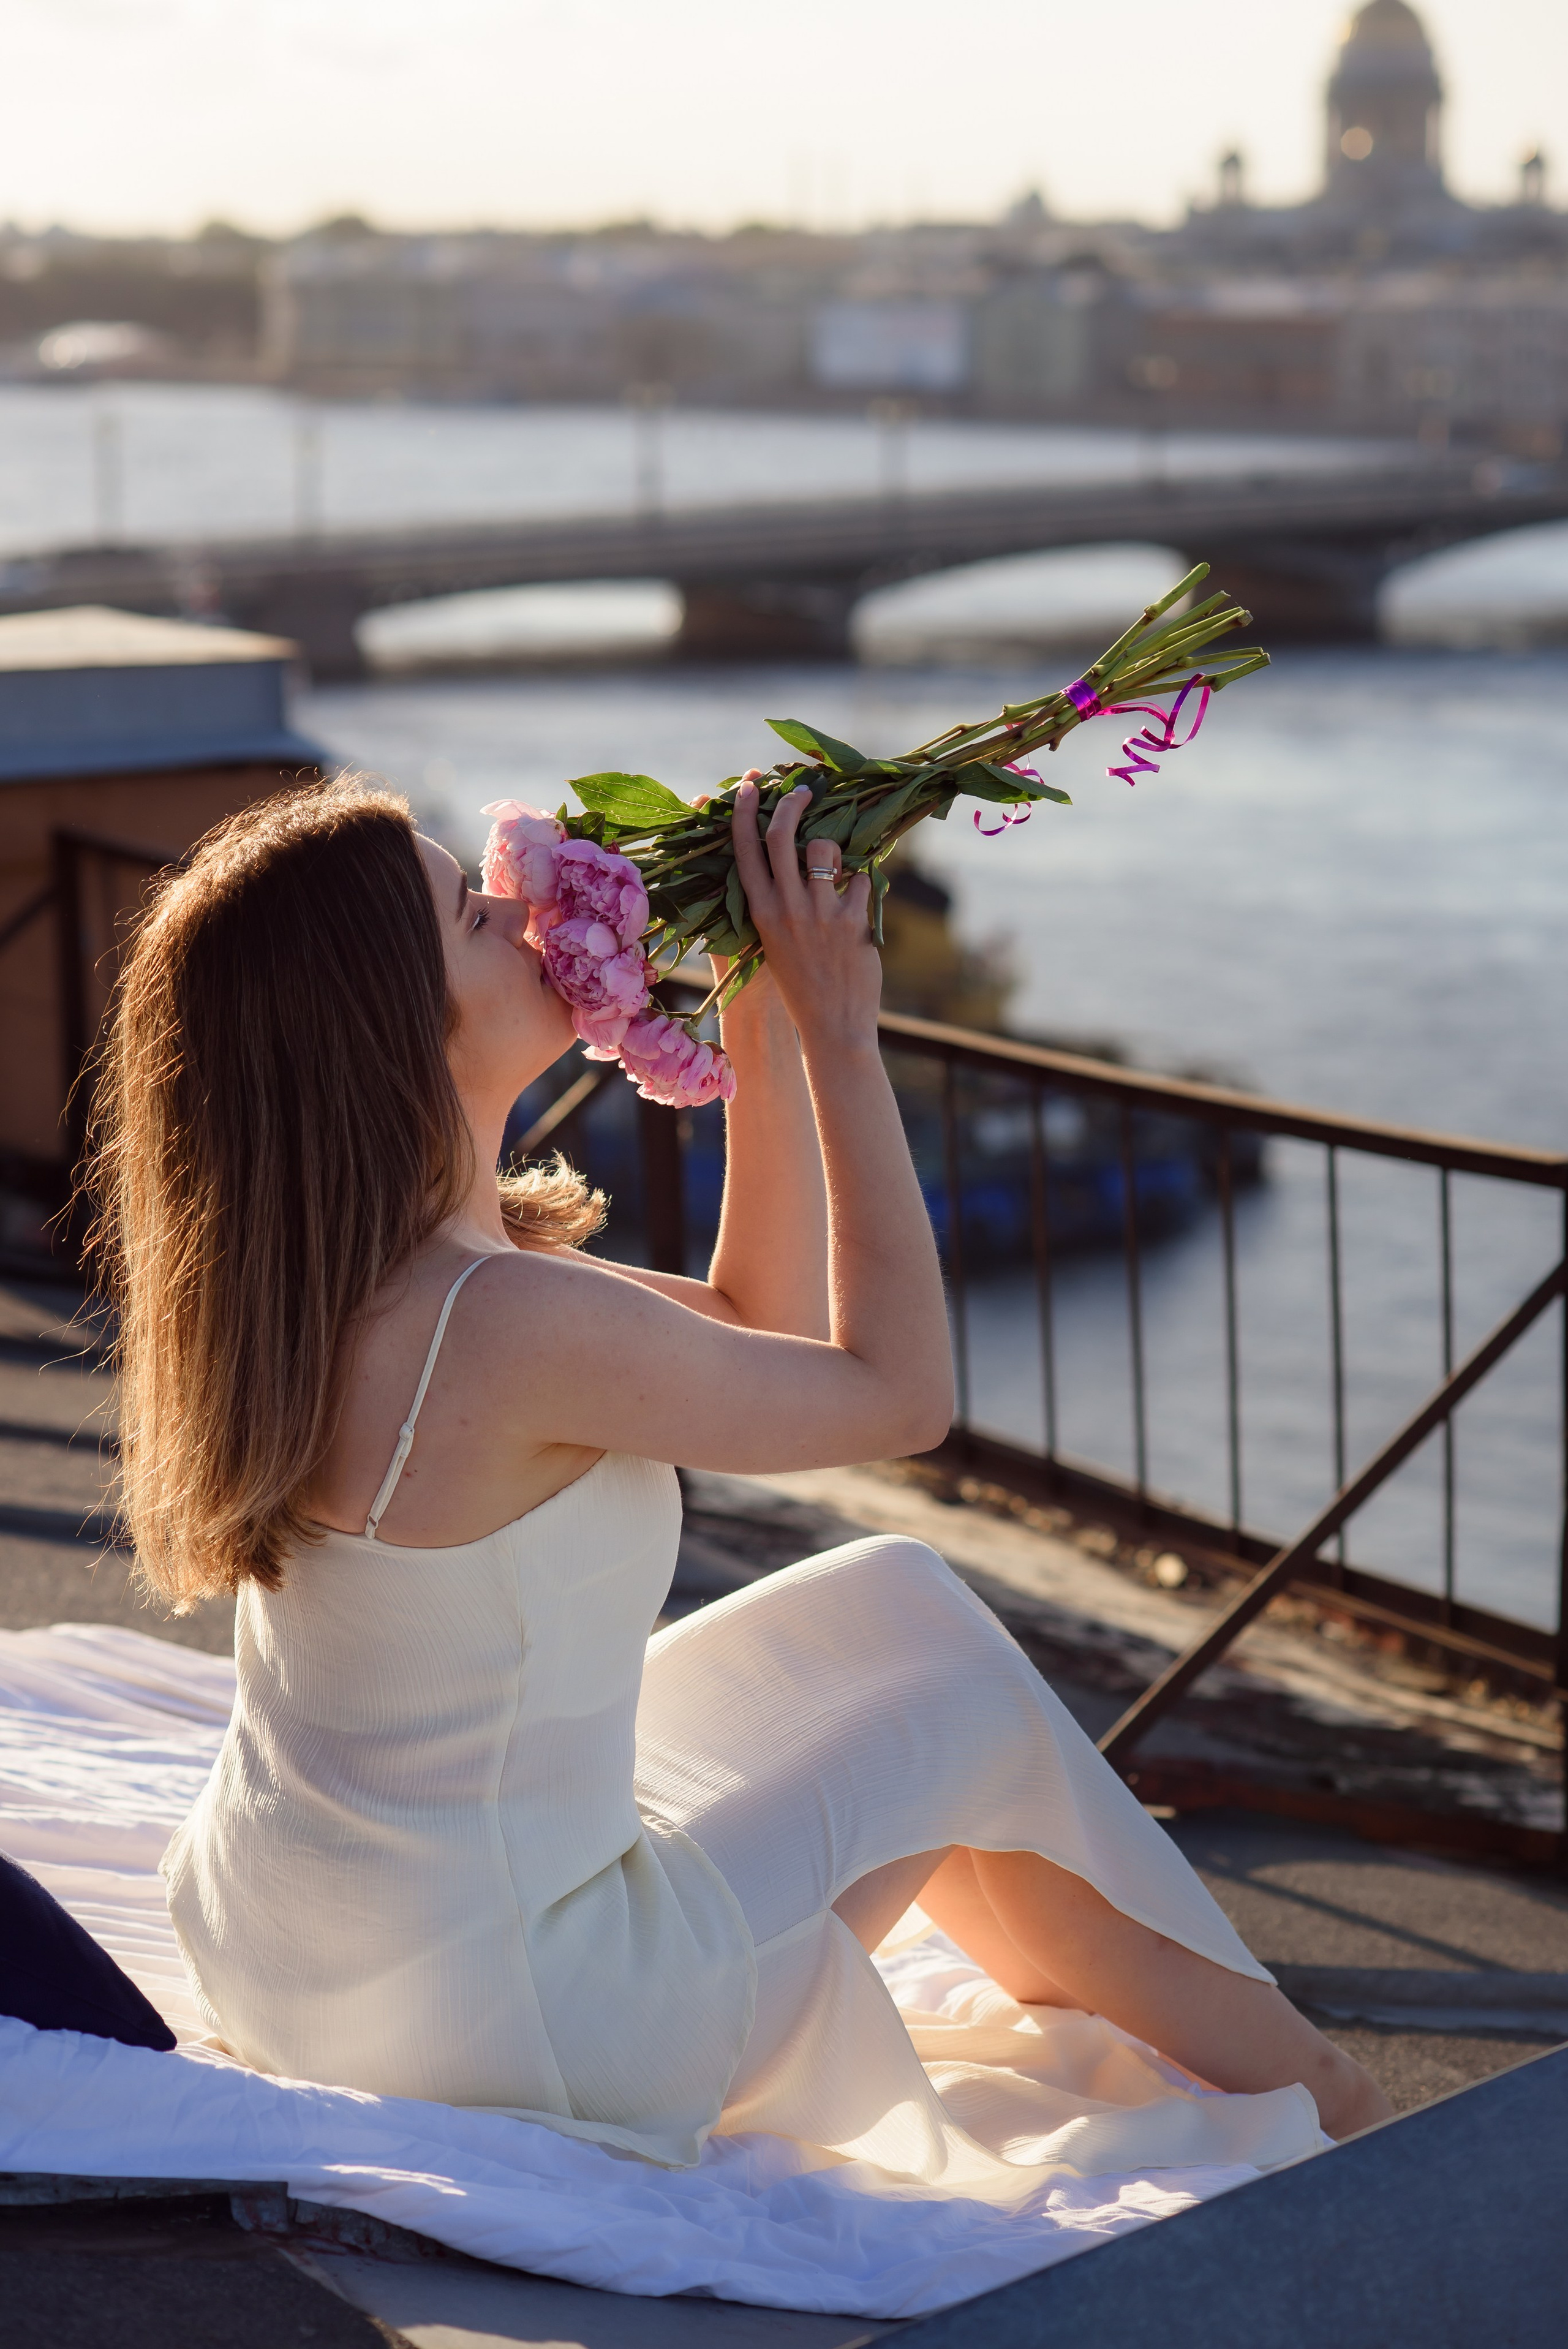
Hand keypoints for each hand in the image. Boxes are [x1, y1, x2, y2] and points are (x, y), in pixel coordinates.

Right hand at [730, 776, 879, 1052]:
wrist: (832, 1025)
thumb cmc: (802, 983)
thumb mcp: (775, 941)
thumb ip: (778, 903)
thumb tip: (793, 859)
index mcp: (760, 913)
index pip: (744, 850)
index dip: (745, 812)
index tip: (749, 786)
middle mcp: (786, 908)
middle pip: (781, 835)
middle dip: (792, 802)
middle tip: (804, 790)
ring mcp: (819, 913)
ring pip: (824, 849)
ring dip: (835, 850)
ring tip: (839, 870)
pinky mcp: (852, 921)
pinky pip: (861, 878)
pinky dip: (864, 885)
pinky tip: (861, 906)